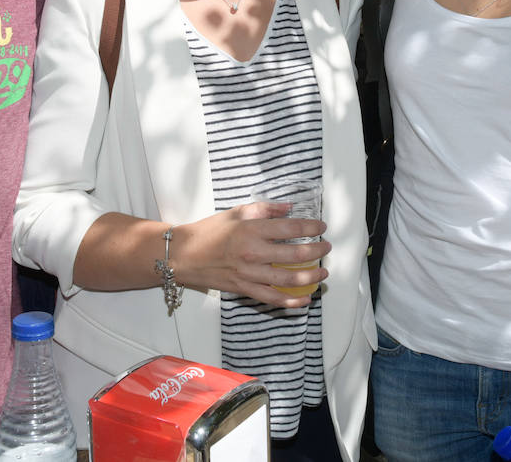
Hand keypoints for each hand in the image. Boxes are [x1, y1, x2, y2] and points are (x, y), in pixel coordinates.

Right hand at [172, 202, 329, 307]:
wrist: (184, 255)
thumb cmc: (209, 231)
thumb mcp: (237, 212)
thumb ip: (265, 208)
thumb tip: (289, 208)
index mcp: (251, 230)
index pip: (291, 228)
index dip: (311, 227)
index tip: (321, 227)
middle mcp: (253, 253)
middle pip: (295, 254)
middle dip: (317, 252)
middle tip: (326, 248)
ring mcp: (249, 274)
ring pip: (288, 279)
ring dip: (310, 277)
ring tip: (322, 273)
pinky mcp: (244, 289)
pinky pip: (272, 299)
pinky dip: (291, 301)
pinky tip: (305, 299)